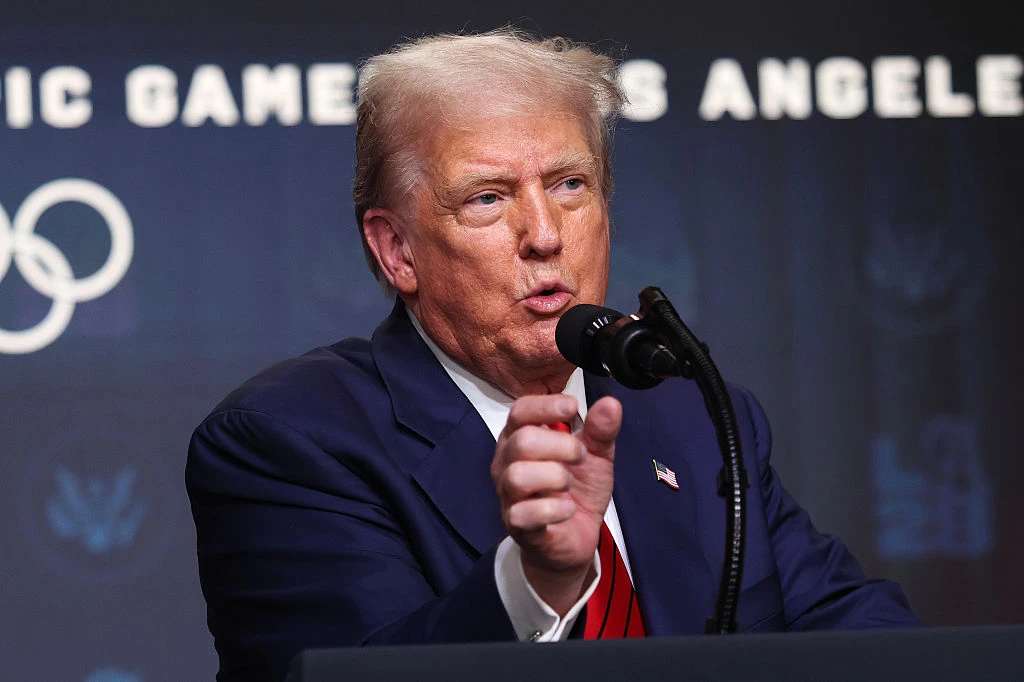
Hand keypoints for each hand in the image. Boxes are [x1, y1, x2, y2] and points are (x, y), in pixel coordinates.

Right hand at [490, 393, 621, 614]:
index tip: (573, 408)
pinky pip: (525, 513)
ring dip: (555, 477)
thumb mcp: (595, 456)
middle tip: (580, 456)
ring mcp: (508, 495)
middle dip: (561, 445)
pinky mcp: (516, 524)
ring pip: (518, 476)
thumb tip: (611, 403)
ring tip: (569, 484)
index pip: (519, 411)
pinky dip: (554, 509)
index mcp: (521, 437)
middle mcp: (506, 463)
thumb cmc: (577, 490)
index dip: (546, 406)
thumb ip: (600, 431)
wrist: (575, 538)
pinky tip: (568, 509)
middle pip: (522, 441)